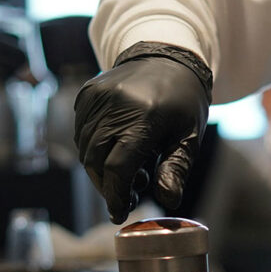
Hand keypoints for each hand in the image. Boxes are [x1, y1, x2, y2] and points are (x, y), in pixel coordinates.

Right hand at [74, 42, 210, 223]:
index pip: (119, 168)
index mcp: (145, 117)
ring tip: (130, 169)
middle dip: (108, 186)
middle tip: (128, 195)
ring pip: (86, 150)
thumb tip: (168, 201)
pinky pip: (81, 132)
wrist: (167, 57)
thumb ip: (176, 170)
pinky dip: (94, 148)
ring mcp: (97, 97)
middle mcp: (115, 105)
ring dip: (101, 169)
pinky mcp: (86, 94)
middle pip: (96, 162)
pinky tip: (116, 148)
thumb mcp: (189, 137)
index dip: (117, 195)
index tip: (120, 214)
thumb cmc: (182, 102)